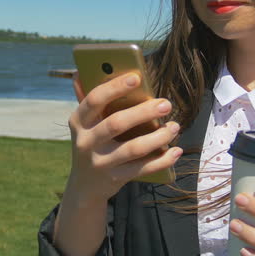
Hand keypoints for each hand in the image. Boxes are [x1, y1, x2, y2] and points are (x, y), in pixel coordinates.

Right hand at [65, 72, 181, 204]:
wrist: (84, 185)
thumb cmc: (92, 141)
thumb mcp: (86, 123)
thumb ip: (89, 99)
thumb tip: (83, 71)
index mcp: (78, 121)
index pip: (94, 100)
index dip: (115, 87)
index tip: (137, 77)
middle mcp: (85, 142)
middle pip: (116, 123)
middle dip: (144, 112)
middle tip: (166, 103)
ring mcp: (99, 162)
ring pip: (133, 148)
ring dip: (158, 137)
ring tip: (175, 126)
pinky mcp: (114, 179)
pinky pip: (142, 169)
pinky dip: (161, 160)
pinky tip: (176, 151)